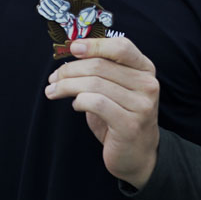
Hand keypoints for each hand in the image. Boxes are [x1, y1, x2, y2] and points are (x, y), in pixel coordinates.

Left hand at [44, 34, 161, 187]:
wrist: (137, 154)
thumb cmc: (120, 116)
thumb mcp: (115, 88)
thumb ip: (101, 69)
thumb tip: (72, 51)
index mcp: (145, 69)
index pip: (121, 46)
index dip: (94, 44)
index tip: (72, 48)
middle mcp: (148, 85)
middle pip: (100, 66)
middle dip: (69, 70)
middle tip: (53, 78)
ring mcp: (141, 105)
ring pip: (94, 84)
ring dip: (67, 86)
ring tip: (54, 92)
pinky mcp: (130, 124)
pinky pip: (96, 103)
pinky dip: (80, 101)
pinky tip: (76, 105)